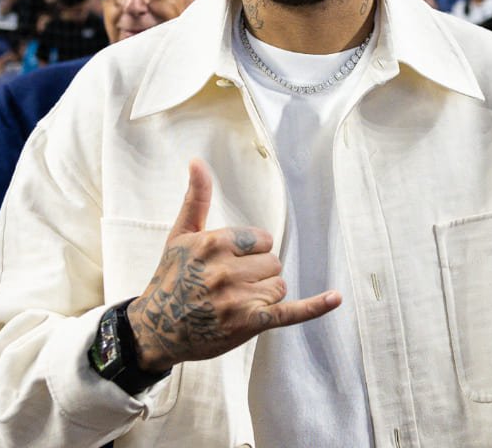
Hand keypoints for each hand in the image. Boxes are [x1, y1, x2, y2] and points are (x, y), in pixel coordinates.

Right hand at [126, 160, 340, 372]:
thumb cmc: (170, 279)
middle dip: (256, 273)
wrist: (156, 330)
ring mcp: (239, 299)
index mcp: (213, 243)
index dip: (249, 252)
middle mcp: (226, 270)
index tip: (228, 264)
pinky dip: (315, 307)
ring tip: (234, 303)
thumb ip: (196, 198)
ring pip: (279, 285)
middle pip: (273, 262)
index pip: (262, 239)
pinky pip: (290, 312)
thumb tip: (197, 161)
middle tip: (227, 287)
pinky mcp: (250, 324)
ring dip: (263, 295)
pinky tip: (335, 298)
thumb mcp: (180, 235)